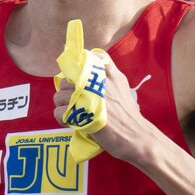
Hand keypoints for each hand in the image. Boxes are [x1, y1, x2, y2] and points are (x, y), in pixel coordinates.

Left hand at [52, 48, 155, 162]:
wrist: (136, 136)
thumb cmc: (128, 115)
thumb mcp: (122, 88)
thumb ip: (108, 78)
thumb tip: (87, 76)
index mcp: (109, 73)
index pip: (87, 58)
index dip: (78, 70)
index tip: (79, 82)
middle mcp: (97, 81)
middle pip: (67, 81)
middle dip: (67, 93)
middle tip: (75, 104)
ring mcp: (88, 96)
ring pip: (59, 96)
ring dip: (63, 106)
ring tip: (73, 115)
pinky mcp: (81, 112)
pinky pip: (59, 111)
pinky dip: (62, 119)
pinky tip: (72, 123)